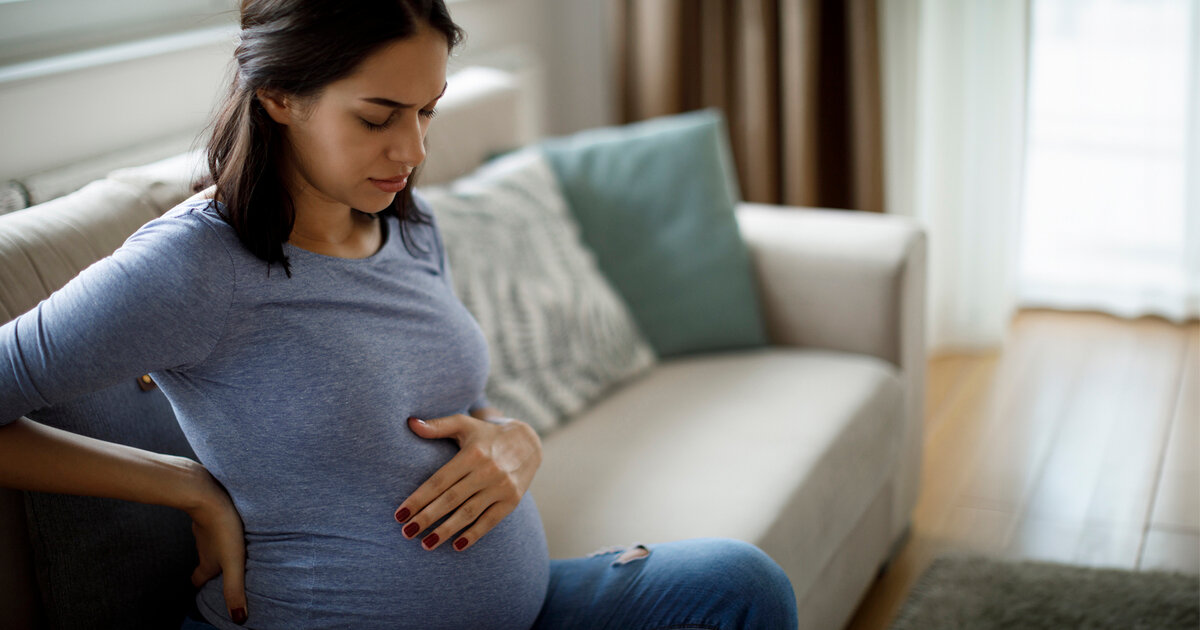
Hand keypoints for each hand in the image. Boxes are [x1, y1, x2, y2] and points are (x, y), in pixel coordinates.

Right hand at [183, 462, 248, 624]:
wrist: (207, 493)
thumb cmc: (223, 528)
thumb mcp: (234, 562)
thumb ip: (235, 589)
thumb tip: (238, 620)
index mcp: (207, 562)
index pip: (198, 579)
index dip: (201, 585)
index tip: (204, 589)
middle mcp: (202, 546)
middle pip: (203, 560)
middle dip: (211, 566)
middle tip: (222, 569)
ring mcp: (204, 527)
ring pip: (208, 540)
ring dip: (217, 545)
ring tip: (231, 545)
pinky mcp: (209, 510)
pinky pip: (212, 521)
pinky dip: (220, 525)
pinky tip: (232, 520)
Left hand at [395, 414, 541, 551]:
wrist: (527, 443)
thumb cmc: (486, 435)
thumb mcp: (464, 424)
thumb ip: (437, 426)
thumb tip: (410, 423)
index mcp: (472, 454)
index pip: (439, 480)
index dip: (419, 498)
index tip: (400, 514)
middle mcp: (487, 471)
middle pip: (451, 499)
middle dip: (427, 517)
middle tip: (406, 532)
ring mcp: (501, 487)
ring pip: (468, 513)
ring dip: (446, 531)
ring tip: (426, 544)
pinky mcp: (512, 500)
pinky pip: (490, 521)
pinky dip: (474, 535)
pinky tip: (457, 546)